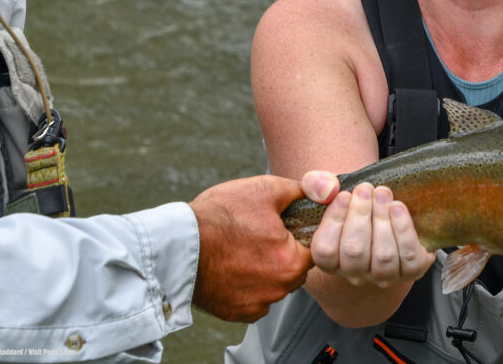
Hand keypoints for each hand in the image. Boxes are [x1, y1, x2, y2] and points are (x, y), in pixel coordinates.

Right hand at [189, 172, 339, 321]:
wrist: (176, 245)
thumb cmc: (218, 216)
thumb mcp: (264, 189)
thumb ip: (301, 190)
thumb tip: (325, 189)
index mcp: (291, 261)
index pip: (313, 248)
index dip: (300, 233)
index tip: (283, 225)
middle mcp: (278, 289)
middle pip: (295, 269)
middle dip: (284, 252)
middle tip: (261, 234)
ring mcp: (257, 304)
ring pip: (275, 285)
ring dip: (267, 270)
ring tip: (244, 248)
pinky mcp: (237, 312)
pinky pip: (255, 299)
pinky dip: (248, 286)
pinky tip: (234, 267)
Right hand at [310, 182, 434, 287]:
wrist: (393, 221)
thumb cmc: (356, 208)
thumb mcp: (332, 195)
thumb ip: (315, 185)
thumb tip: (327, 187)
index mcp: (332, 261)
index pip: (325, 250)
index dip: (333, 222)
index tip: (343, 195)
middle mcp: (356, 273)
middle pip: (354, 252)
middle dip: (360, 216)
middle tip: (365, 189)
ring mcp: (384, 276)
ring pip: (382, 255)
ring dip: (382, 219)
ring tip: (382, 193)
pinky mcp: (411, 271)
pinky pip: (408, 256)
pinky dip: (403, 229)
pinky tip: (398, 207)